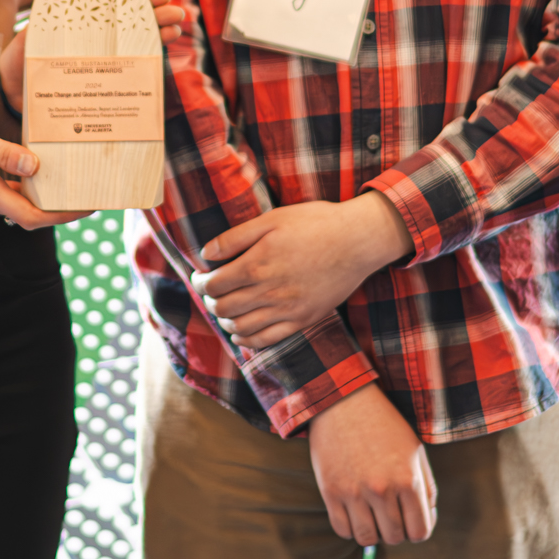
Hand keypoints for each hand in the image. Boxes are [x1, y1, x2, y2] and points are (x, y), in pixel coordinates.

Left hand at [0, 0, 189, 115]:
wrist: (14, 94)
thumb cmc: (19, 63)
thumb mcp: (26, 43)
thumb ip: (38, 32)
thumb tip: (46, 22)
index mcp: (81, 22)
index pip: (114, 5)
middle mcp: (95, 38)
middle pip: (131, 23)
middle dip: (157, 15)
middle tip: (176, 13)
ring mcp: (100, 59)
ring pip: (135, 44)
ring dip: (158, 35)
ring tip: (175, 29)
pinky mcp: (101, 81)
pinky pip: (127, 71)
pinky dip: (146, 63)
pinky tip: (160, 56)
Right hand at [0, 103, 84, 229]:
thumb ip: (3, 153)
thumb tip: (35, 166)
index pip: (31, 216)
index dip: (63, 216)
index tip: (88, 206)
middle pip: (32, 214)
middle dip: (63, 208)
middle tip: (93, 191)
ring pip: (23, 203)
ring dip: (49, 197)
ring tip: (77, 180)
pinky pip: (12, 191)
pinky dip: (33, 185)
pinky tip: (46, 169)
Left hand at [195, 194, 409, 347]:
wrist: (357, 241)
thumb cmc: (314, 223)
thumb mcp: (272, 218)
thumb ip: (235, 237)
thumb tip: (206, 254)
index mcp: (257, 265)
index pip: (213, 285)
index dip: (200, 283)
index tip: (201, 277)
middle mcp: (269, 292)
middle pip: (223, 308)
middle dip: (210, 301)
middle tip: (211, 292)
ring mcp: (287, 310)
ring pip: (241, 328)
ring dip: (225, 321)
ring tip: (224, 309)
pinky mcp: (303, 320)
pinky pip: (268, 340)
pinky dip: (247, 340)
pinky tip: (240, 332)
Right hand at [307, 384, 435, 545]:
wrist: (344, 401)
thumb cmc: (384, 425)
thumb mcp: (415, 450)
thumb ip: (426, 487)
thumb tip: (427, 519)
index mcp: (408, 479)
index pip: (420, 531)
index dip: (417, 531)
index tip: (411, 523)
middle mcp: (382, 489)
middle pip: (395, 538)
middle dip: (396, 531)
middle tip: (390, 515)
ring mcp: (354, 492)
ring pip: (368, 539)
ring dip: (373, 533)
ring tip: (372, 517)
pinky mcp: (330, 491)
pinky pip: (342, 530)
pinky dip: (350, 528)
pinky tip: (354, 513)